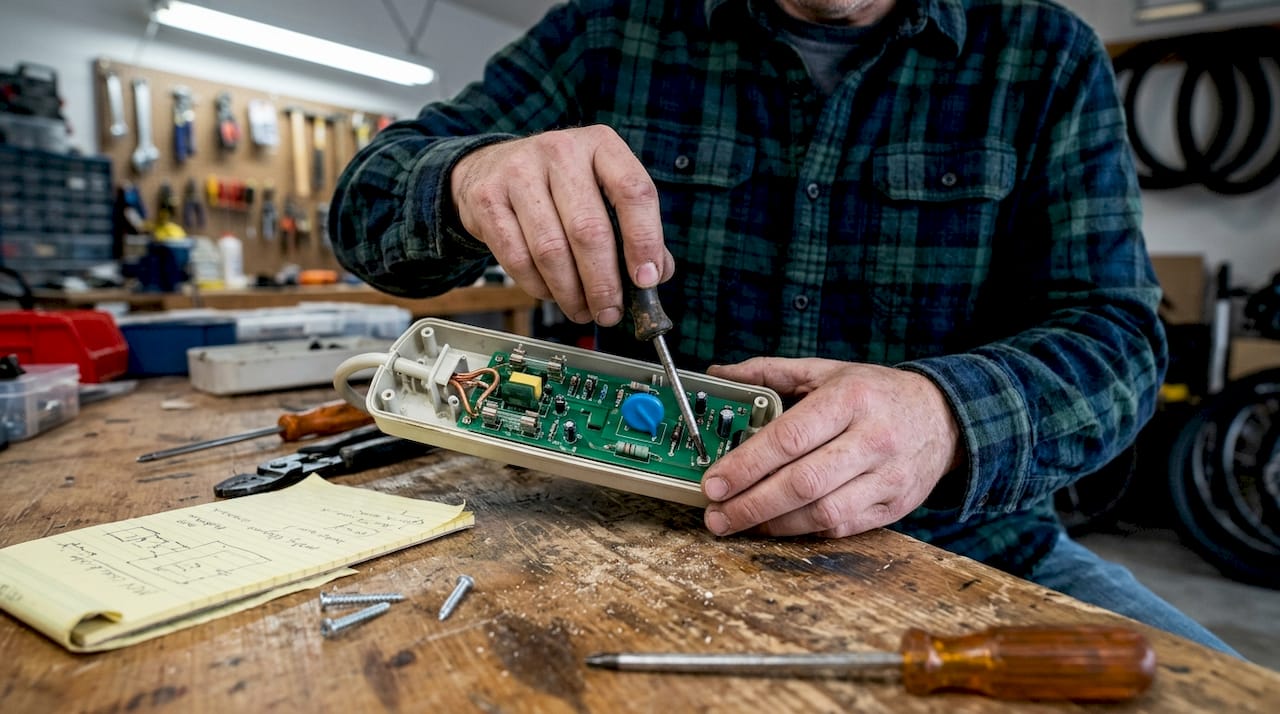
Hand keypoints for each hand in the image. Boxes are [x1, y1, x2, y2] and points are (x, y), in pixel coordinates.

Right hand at [450, 125, 674, 324]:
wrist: (491, 167)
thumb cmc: (559, 187)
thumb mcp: (602, 191)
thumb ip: (634, 230)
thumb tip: (655, 275)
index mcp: (601, 145)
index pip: (633, 191)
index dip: (644, 241)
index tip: (647, 280)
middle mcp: (561, 150)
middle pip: (589, 229)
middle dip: (603, 283)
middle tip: (611, 313)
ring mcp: (519, 172)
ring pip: (551, 250)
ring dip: (571, 293)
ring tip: (583, 310)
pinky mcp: (488, 198)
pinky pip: (518, 258)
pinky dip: (539, 287)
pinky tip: (552, 293)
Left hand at [701, 357, 963, 537]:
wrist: (945, 417)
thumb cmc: (876, 393)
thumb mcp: (827, 370)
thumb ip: (771, 372)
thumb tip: (720, 372)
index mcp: (849, 398)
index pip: (788, 438)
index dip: (746, 465)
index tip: (714, 482)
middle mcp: (872, 438)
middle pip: (802, 483)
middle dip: (750, 504)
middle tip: (717, 515)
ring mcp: (887, 476)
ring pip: (822, 512)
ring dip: (773, 523)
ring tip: (740, 522)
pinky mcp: (894, 506)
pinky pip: (842, 526)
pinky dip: (804, 530)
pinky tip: (777, 524)